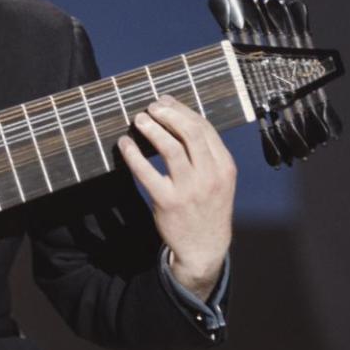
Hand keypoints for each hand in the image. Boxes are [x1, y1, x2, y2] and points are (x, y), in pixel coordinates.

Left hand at [117, 95, 235, 300]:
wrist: (204, 247)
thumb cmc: (207, 207)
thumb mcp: (219, 180)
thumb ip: (206, 154)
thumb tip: (180, 118)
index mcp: (225, 166)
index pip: (204, 128)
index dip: (183, 110)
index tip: (166, 101)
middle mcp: (210, 176)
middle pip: (190, 133)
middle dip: (168, 114)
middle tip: (151, 107)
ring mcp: (189, 190)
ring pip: (170, 148)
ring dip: (152, 129)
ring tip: (139, 120)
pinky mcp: (168, 202)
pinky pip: (147, 173)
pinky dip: (133, 155)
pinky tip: (124, 145)